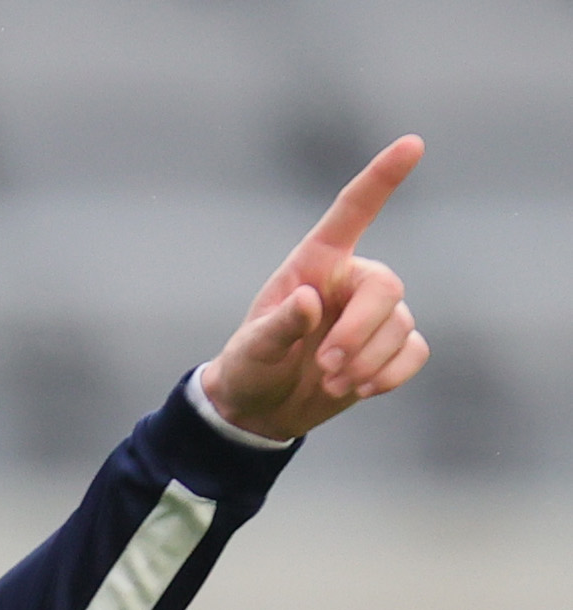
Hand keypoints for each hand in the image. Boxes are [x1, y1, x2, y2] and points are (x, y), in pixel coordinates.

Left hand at [202, 135, 429, 443]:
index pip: (353, 211)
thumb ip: (278, 325)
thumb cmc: (250, 367)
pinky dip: (392, 374)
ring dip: (368, 362)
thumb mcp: (251, 349)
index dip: (382, 177)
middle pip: (385, 287)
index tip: (412, 144)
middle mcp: (350, 281)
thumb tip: (309, 300)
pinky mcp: (387, 350)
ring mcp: (373, 315)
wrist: (259, 410)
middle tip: (327, 366)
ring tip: (332, 384)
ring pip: (400, 325)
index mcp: (316, 263)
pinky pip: (414, 351)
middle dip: (360, 331)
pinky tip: (363, 389)